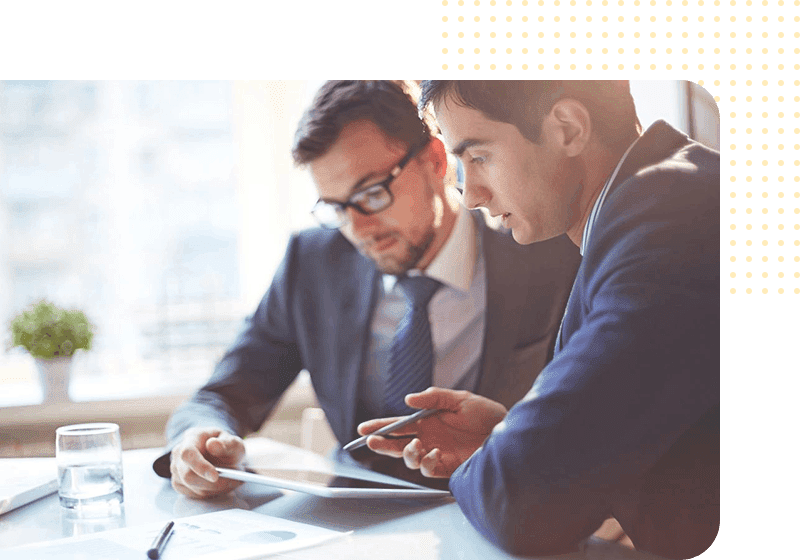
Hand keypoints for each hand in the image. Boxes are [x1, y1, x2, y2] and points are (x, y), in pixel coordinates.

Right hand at [170, 427, 245, 497]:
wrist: (222, 455)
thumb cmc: (227, 447)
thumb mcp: (234, 442)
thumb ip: (227, 443)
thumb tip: (212, 445)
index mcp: (192, 437)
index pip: (187, 453)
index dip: (199, 466)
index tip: (216, 476)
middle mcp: (178, 453)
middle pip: (187, 475)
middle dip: (212, 483)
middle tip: (234, 482)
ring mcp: (176, 469)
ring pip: (193, 487)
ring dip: (215, 488)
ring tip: (232, 482)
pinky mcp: (179, 483)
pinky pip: (194, 494)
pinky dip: (210, 493)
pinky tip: (222, 485)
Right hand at [357, 387, 506, 477]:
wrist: (509, 432)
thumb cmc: (487, 414)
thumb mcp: (460, 399)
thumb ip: (433, 397)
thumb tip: (408, 399)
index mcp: (428, 421)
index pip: (398, 424)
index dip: (380, 426)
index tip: (363, 429)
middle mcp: (429, 438)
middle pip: (398, 444)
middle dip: (382, 444)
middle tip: (372, 441)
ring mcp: (438, 453)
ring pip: (410, 459)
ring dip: (407, 454)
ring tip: (415, 445)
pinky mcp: (449, 467)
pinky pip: (430, 470)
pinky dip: (427, 462)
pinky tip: (434, 453)